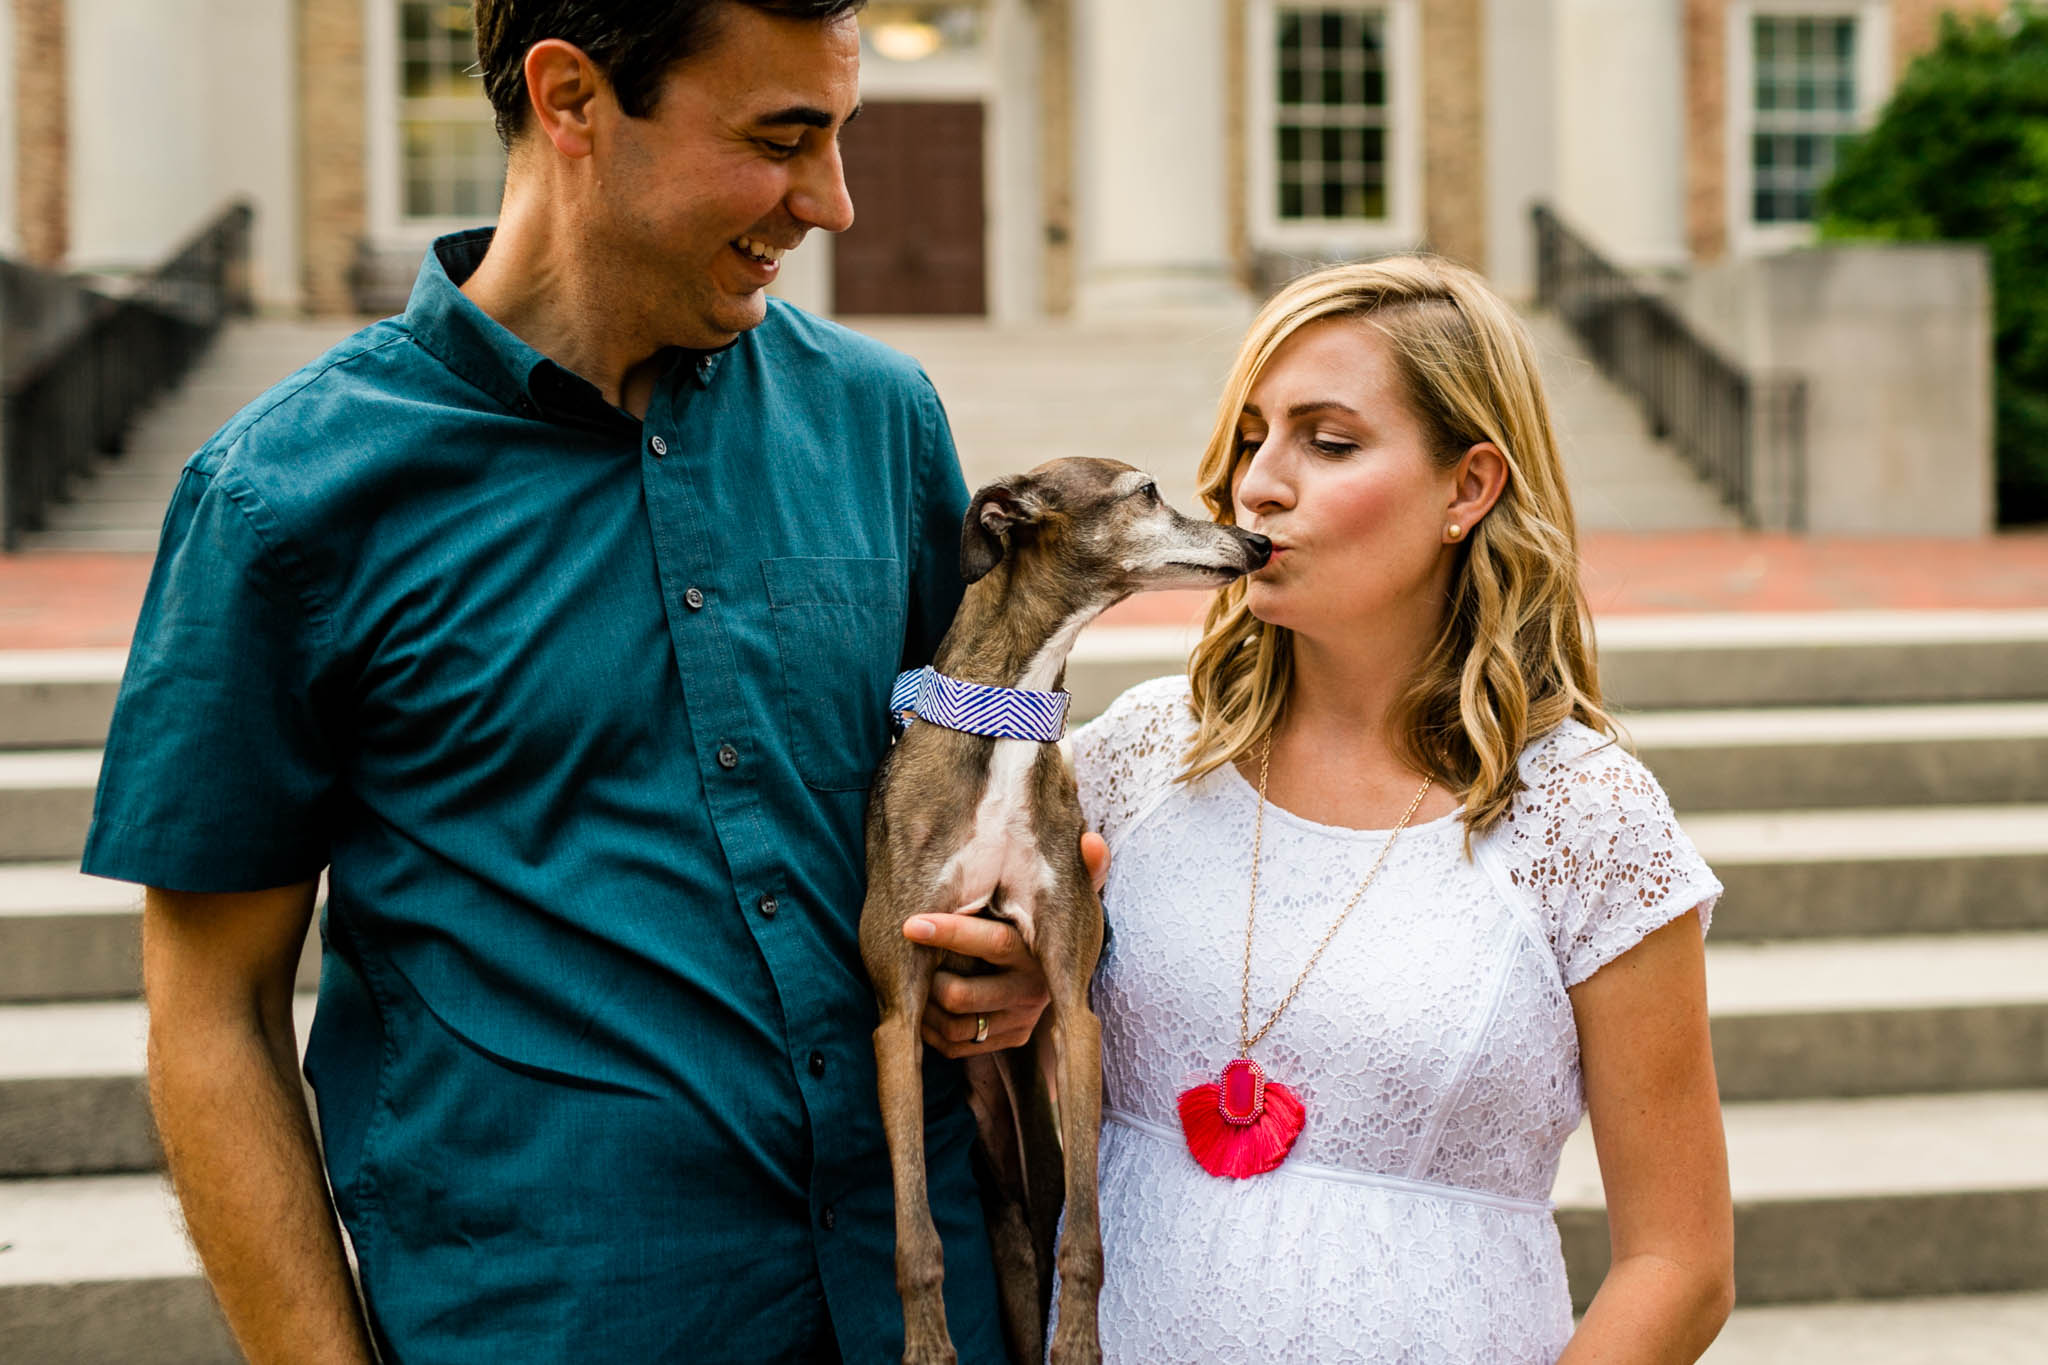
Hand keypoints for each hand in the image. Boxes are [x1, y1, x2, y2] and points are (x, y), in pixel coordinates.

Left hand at [904, 833, 1108, 1057]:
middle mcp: (1030, 990)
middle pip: (961, 995)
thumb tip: (1091, 841)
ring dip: (925, 1009)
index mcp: (1036, 951)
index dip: (949, 933)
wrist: (1065, 966)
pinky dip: (934, 1032)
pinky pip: (959, 1046)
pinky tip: (928, 1010)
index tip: (910, 924)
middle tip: (910, 959)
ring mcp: (1019, 1019)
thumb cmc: (1051, 920)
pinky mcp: (1010, 1038)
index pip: (992, 943)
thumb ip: (1081, 868)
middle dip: (928, 980)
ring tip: (914, 984)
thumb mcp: (1064, 894)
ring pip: (955, 1025)